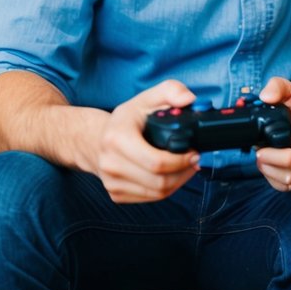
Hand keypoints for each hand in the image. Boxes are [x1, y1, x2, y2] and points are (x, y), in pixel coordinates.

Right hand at [96, 80, 199, 203]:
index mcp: (117, 138)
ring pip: (157, 193)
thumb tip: (188, 99)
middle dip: (184, 172)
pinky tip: (172, 175)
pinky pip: (150, 198)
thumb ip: (170, 90)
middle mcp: (111, 163)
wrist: (95, 140)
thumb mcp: (145, 99)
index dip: (181, 160)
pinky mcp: (116, 194)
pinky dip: (166, 189)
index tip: (194, 152)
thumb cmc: (125, 120)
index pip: (156, 161)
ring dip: (178, 182)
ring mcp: (112, 182)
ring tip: (186, 166)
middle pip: (159, 181)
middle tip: (195, 160)